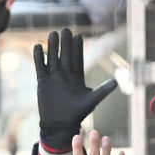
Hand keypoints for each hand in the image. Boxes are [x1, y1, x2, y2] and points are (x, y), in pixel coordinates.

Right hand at [33, 28, 116, 148]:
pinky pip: (40, 67)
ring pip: (52, 58)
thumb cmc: (77, 113)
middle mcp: (65, 74)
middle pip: (65, 55)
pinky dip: (39, 57)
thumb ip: (102, 90)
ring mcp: (53, 77)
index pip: (77, 58)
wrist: (60, 124)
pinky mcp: (43, 81)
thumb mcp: (91, 100)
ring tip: (53, 33)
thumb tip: (116, 82)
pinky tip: (38, 46)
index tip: (78, 36)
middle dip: (65, 43)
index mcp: (77, 76)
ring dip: (53, 47)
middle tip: (65, 29)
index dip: (77, 48)